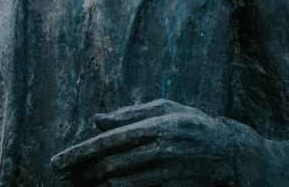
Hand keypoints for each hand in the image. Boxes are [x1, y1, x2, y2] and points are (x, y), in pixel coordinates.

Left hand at [51, 99, 233, 185]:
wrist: (231, 155)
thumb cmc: (192, 125)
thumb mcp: (165, 109)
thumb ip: (129, 114)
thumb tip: (96, 120)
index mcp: (154, 125)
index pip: (108, 141)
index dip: (79, 153)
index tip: (57, 163)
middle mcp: (158, 150)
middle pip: (109, 166)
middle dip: (80, 173)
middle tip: (59, 177)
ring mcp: (165, 174)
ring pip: (118, 185)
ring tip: (74, 185)